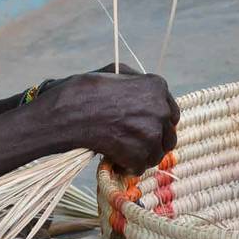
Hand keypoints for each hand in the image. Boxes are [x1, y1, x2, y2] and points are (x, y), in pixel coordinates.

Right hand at [39, 71, 178, 173]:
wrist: (67, 114)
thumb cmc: (84, 91)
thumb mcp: (113, 71)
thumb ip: (135, 79)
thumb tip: (142, 87)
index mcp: (156, 87)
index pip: (171, 112)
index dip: (157, 123)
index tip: (143, 129)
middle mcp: (160, 109)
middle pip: (167, 136)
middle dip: (151, 141)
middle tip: (131, 143)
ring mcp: (152, 133)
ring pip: (156, 154)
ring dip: (140, 156)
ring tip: (120, 152)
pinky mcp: (140, 154)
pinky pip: (140, 167)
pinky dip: (127, 167)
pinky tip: (114, 159)